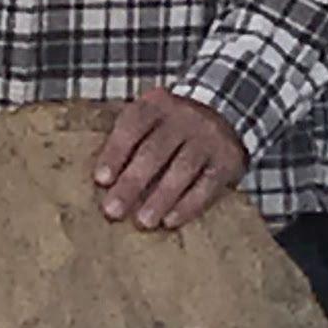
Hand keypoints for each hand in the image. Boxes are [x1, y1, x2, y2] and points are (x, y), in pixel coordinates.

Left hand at [93, 88, 248, 230]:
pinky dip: (189, 205)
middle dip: (132, 183)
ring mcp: (207, 139)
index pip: (132, 127)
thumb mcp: (149, 115)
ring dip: (161, 198)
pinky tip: (171, 220)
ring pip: (182, 170)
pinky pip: (207, 185)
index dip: (115, 153)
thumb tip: (101, 180)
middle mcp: (183, 118)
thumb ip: (127, 138)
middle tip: (113, 210)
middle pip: (154, 152)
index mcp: (156, 105)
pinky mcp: (227, 160)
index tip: (101, 180)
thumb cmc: (170, 123)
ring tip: (143, 222)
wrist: (224, 110)